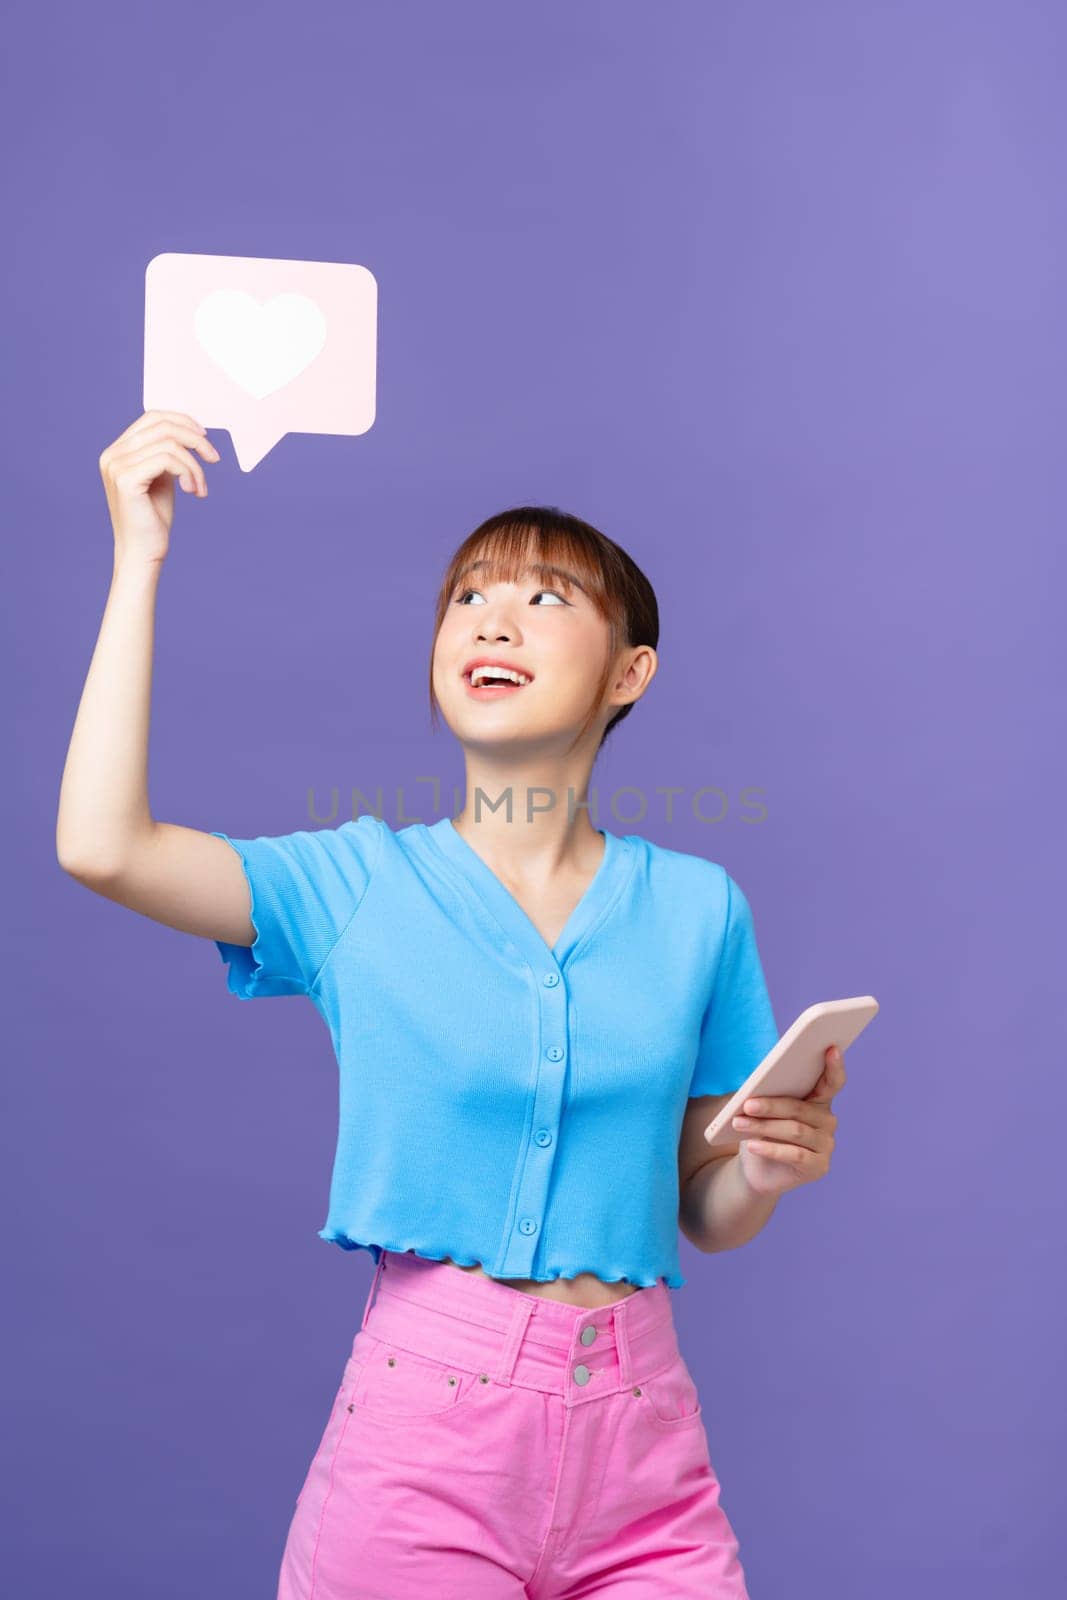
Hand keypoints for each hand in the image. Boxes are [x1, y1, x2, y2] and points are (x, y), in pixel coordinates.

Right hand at [99, 409, 220, 566]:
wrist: (143, 552)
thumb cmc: (153, 519)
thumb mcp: (162, 477)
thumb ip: (167, 453)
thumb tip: (190, 431)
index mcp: (118, 451)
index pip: (152, 417)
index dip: (182, 421)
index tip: (204, 438)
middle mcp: (112, 455)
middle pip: (162, 426)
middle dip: (195, 440)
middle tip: (214, 458)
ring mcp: (116, 466)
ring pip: (169, 444)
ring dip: (194, 465)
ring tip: (200, 487)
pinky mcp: (126, 479)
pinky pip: (168, 460)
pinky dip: (189, 472)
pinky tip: (193, 491)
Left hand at [732, 1045, 844, 1195]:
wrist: (758, 1170)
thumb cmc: (762, 1132)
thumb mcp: (765, 1111)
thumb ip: (770, 1094)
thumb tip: (760, 1085)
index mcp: (819, 1101)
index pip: (832, 1082)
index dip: (834, 1066)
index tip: (830, 1048)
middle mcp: (828, 1122)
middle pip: (800, 1109)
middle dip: (771, 1105)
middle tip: (747, 1104)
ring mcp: (826, 1146)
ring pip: (794, 1131)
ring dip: (763, 1127)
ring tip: (739, 1123)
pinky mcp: (818, 1167)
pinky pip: (794, 1155)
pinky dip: (770, 1149)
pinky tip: (752, 1145)